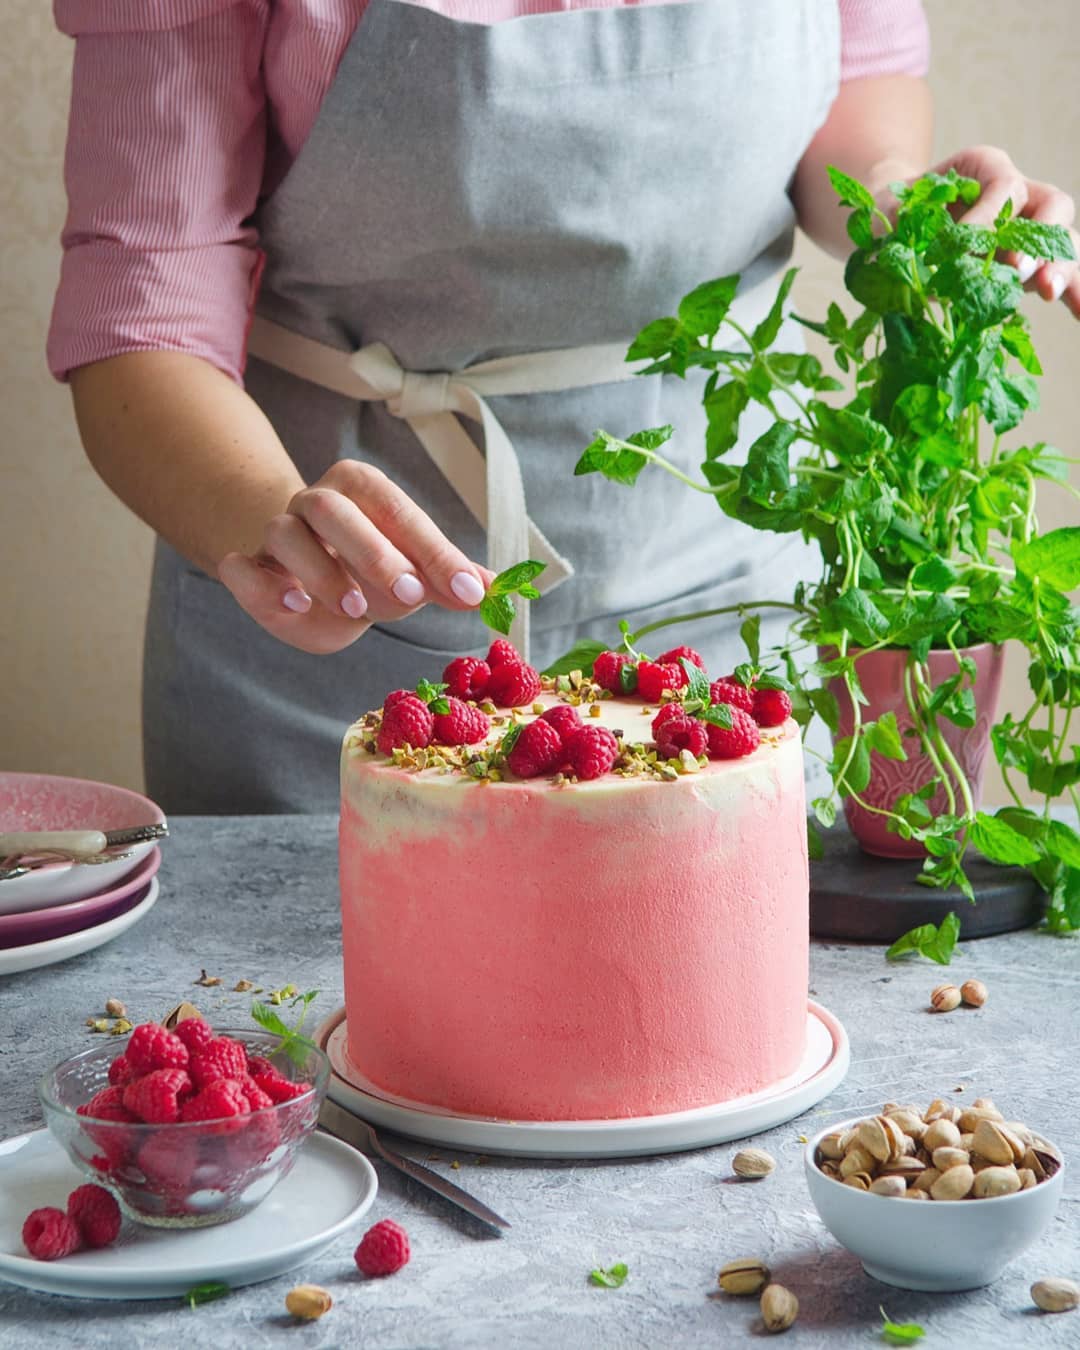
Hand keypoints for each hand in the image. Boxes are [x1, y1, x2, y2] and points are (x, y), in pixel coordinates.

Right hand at [218, 461, 491, 653]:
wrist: (308, 587)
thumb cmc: (371, 572)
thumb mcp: (416, 574)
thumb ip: (449, 578)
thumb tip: (496, 590)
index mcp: (363, 491)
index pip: (400, 513)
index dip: (435, 552)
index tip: (468, 591)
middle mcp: (316, 502)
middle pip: (335, 512)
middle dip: (374, 552)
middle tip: (409, 594)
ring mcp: (277, 532)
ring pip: (286, 535)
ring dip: (320, 571)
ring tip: (356, 609)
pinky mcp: (248, 567)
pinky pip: (241, 567)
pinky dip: (260, 582)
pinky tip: (291, 604)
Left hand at [908, 146, 1078, 318]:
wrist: (894, 230)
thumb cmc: (892, 217)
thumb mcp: (890, 216)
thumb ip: (904, 231)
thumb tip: (926, 273)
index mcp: (985, 169)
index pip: (1005, 184)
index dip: (990, 214)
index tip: (963, 244)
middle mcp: (1018, 194)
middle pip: (1051, 206)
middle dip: (1038, 239)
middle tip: (1018, 270)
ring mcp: (1029, 229)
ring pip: (1063, 240)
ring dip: (1063, 267)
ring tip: (1050, 291)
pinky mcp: (1030, 263)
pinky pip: (1060, 272)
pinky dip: (1073, 291)